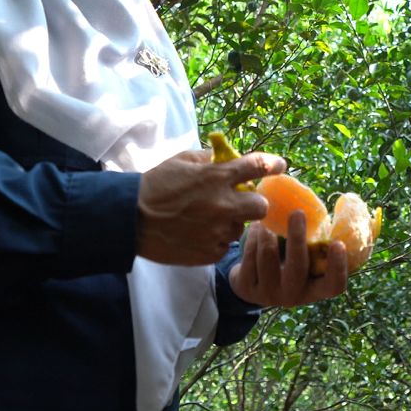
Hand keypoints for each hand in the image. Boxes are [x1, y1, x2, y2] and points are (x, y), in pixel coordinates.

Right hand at [137, 149, 280, 265]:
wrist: (130, 219)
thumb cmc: (155, 185)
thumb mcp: (181, 160)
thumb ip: (208, 158)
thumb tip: (227, 157)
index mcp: (216, 177)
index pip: (257, 166)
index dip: (273, 164)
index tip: (280, 166)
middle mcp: (223, 205)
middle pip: (261, 206)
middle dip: (253, 202)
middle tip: (238, 201)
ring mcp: (217, 231)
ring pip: (239, 227)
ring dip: (230, 221)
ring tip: (205, 218)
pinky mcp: (209, 252)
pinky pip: (224, 244)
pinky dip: (215, 239)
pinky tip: (197, 232)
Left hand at [228, 210, 348, 307]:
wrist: (253, 284)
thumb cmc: (289, 263)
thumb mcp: (306, 261)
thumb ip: (317, 245)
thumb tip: (338, 208)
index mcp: (315, 290)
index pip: (334, 285)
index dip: (338, 267)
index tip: (338, 243)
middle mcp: (293, 296)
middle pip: (297, 266)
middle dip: (297, 236)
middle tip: (297, 212)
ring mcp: (269, 294)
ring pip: (268, 254)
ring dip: (268, 231)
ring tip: (268, 219)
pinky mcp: (247, 288)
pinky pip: (250, 254)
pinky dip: (254, 235)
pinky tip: (257, 228)